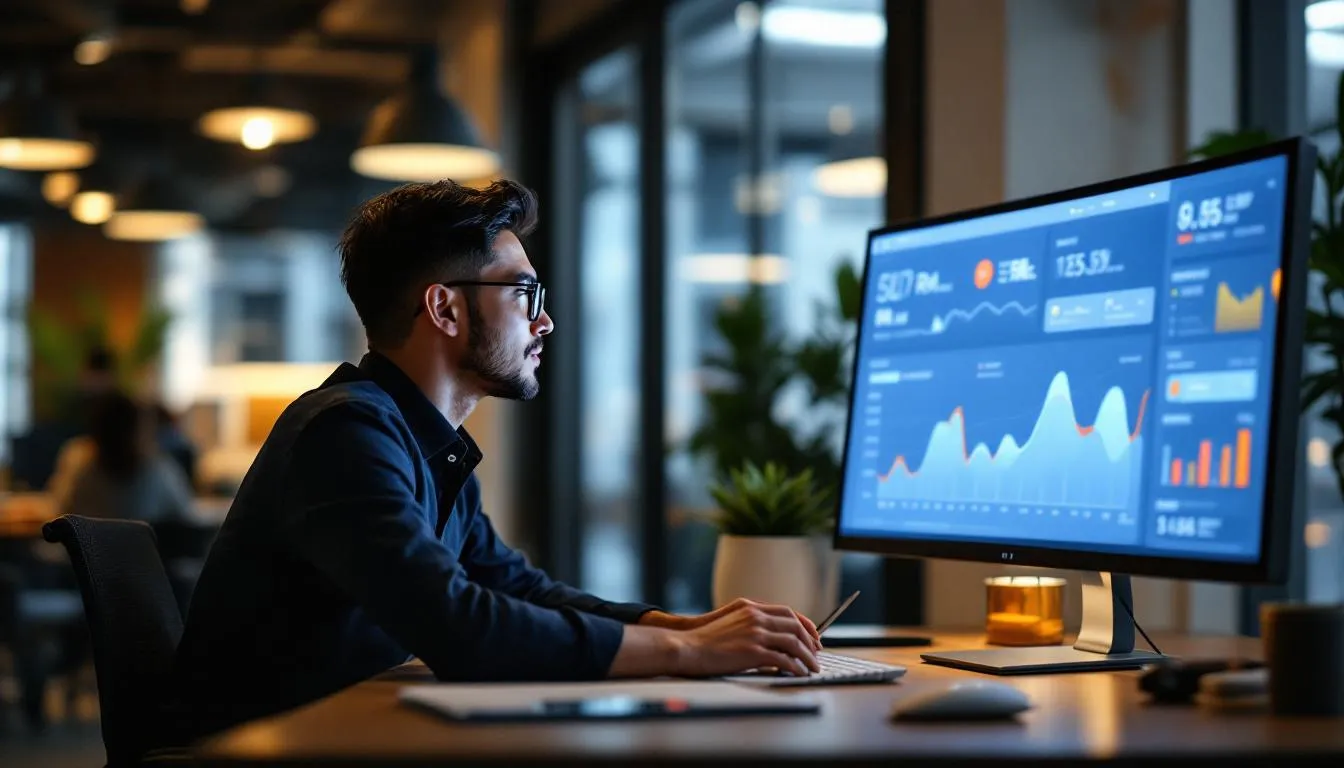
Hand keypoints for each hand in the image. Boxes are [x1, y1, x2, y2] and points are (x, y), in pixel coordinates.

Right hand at [669, 599, 821, 677]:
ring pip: (793, 642)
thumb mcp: (731, 620)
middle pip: (794, 626)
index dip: (804, 624)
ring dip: (807, 657)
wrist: (687, 647)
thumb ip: (750, 621)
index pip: (788, 611)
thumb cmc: (705, 639)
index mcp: (751, 607)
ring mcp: (755, 633)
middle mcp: (756, 616)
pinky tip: (798, 673)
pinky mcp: (753, 651)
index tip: (812, 635)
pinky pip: (784, 659)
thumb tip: (770, 633)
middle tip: (816, 653)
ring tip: (812, 667)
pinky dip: (795, 667)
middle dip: (810, 641)